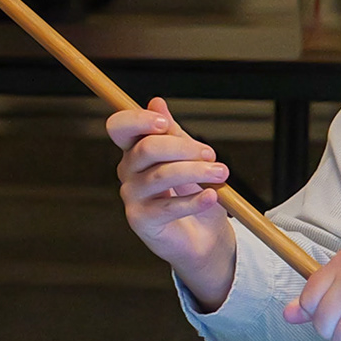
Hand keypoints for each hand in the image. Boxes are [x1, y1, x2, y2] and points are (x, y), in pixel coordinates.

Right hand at [105, 98, 236, 304]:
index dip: (138, 120)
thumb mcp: (188, 159)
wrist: (202, 238)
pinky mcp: (141, 221)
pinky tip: (212, 197)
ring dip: (197, 171)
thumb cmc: (193, 195)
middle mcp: (128, 172)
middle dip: (184, 148)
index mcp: (135, 151)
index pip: (120, 127)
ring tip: (221, 174)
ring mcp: (132, 197)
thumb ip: (173, 134)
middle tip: (212, 154)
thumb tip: (156, 102)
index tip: (165, 123)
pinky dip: (195, 200)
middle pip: (147, 148)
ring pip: (162, 175)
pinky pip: (169, 206)